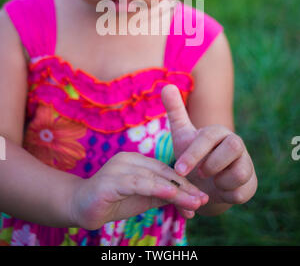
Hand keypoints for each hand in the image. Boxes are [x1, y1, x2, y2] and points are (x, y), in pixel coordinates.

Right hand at [69, 151, 208, 229]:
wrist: (79, 207)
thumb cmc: (112, 201)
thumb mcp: (142, 198)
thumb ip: (162, 194)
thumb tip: (188, 199)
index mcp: (137, 160)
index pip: (165, 171)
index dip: (184, 184)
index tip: (201, 197)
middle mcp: (129, 159)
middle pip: (163, 173)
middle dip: (184, 188)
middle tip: (203, 200)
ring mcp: (119, 168)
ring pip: (153, 178)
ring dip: (176, 190)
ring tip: (193, 201)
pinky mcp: (111, 181)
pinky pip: (137, 183)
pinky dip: (155, 187)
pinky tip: (171, 194)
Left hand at [161, 84, 256, 205]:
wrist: (206, 183)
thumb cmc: (194, 155)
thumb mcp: (182, 134)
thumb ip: (175, 110)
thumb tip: (167, 85)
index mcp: (218, 132)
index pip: (210, 136)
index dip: (194, 153)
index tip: (178, 169)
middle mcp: (235, 143)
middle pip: (234, 146)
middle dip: (212, 163)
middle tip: (198, 174)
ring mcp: (246, 162)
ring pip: (240, 171)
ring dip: (219, 180)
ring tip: (209, 181)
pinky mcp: (250, 182)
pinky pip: (242, 191)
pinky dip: (225, 194)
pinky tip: (217, 191)